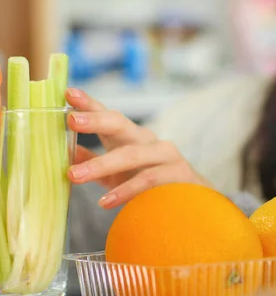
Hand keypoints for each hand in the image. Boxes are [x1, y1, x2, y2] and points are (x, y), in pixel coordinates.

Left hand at [65, 88, 212, 208]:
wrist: (191, 202)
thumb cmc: (148, 186)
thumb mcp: (115, 174)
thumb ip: (92, 162)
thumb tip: (63, 152)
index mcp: (130, 137)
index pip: (108, 116)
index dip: (89, 104)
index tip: (69, 93)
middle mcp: (147, 140)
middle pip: (121, 124)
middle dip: (96, 120)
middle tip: (72, 120)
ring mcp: (165, 154)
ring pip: (132, 154)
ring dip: (102, 164)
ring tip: (75, 176)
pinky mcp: (178, 173)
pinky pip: (148, 179)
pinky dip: (126, 190)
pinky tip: (106, 201)